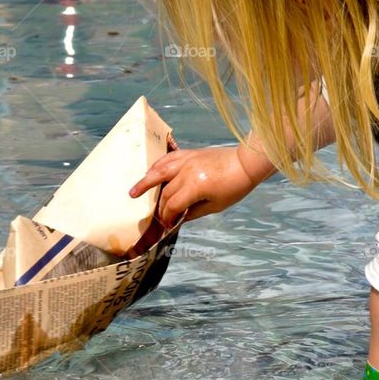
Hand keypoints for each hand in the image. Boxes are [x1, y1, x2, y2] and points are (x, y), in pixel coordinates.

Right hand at [129, 146, 257, 225]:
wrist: (245, 163)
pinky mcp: (189, 154)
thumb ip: (194, 212)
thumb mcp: (215, 206)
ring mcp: (187, 161)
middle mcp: (187, 172)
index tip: (167, 225)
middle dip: (161, 207)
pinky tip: (149, 172)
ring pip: (159, 172)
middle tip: (158, 217)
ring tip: (133, 192)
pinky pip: (168, 158)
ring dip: (145, 182)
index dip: (168, 217)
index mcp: (195, 187)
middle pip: (166, 192)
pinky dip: (157, 166)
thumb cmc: (234, 187)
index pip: (173, 205)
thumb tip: (179, 218)